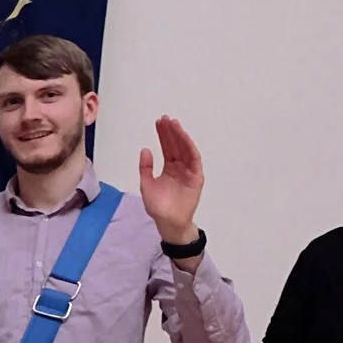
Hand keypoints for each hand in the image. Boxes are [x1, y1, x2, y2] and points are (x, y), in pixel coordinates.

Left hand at [138, 115, 204, 247]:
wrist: (169, 223)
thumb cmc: (158, 207)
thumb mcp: (147, 185)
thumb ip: (145, 168)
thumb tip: (145, 149)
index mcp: (169, 168)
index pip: (167, 147)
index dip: (163, 135)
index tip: (159, 122)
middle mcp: (180, 167)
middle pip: (176, 145)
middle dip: (171, 132)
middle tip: (165, 118)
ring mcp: (189, 171)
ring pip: (185, 150)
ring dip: (180, 136)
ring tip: (174, 124)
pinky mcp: (196, 177)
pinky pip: (194, 160)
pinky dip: (189, 148)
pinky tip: (184, 138)